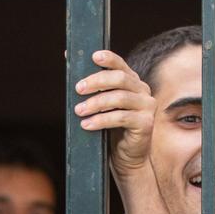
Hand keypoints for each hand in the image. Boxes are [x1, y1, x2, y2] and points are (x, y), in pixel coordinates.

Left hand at [74, 49, 154, 176]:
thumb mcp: (101, 106)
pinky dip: (101, 120)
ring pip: (119, 98)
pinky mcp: (146, 123)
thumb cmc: (111, 129)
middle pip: (120, 79)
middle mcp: (142, 91)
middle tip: (78, 89)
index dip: (109, 59)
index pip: (121, 65)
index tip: (93, 56)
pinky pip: (121, 118)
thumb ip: (92, 87)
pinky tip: (87, 125)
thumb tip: (68, 59)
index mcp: (132, 82)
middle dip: (97, 82)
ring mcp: (147, 107)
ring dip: (96, 103)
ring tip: (79, 110)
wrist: (126, 157)